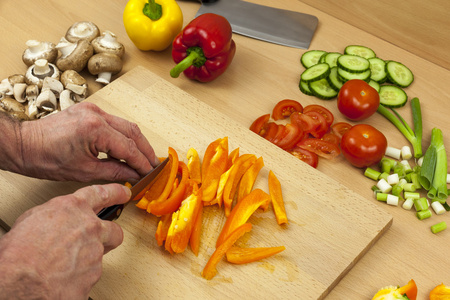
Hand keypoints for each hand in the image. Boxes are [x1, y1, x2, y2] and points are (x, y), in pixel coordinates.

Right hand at [0, 183, 129, 298]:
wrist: (20, 281)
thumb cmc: (19, 252)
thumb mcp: (32, 218)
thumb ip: (55, 215)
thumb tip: (58, 220)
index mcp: (74, 209)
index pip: (102, 194)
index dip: (116, 193)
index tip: (123, 193)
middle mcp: (90, 228)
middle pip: (114, 230)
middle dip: (110, 235)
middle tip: (100, 241)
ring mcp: (95, 252)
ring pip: (99, 255)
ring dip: (86, 260)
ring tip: (64, 266)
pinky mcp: (95, 274)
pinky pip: (90, 275)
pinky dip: (79, 278)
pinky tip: (62, 279)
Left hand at [19, 102, 159, 181]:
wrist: (23, 144)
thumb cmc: (45, 158)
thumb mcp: (84, 171)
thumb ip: (115, 171)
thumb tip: (133, 175)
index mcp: (96, 129)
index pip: (129, 147)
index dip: (142, 162)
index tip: (150, 173)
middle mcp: (97, 114)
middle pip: (133, 131)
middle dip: (145, 150)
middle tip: (153, 165)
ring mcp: (93, 109)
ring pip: (125, 125)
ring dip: (136, 141)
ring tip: (143, 158)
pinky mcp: (88, 110)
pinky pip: (114, 122)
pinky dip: (123, 135)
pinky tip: (127, 147)